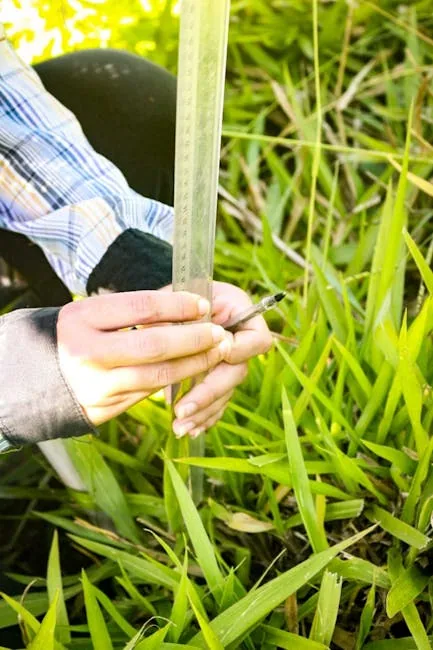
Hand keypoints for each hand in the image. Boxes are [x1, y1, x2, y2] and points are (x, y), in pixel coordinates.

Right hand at [57, 291, 231, 425]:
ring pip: (158, 375)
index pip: (142, 307)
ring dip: (194, 364)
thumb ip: (130, 312)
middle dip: (194, 339)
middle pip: (154, 345)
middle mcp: (87, 352)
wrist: (36, 378)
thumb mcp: (89, 314)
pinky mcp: (104, 409)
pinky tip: (193, 370)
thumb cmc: (73, 336)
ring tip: (216, 353)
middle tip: (219, 333)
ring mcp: (96, 384)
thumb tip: (187, 310)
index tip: (202, 304)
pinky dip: (176, 381)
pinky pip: (148, 392)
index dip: (178, 305)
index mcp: (82, 318)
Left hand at [171, 281, 272, 437]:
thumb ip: (183, 317)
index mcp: (240, 312)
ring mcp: (229, 362)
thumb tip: (194, 341)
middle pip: (237, 372)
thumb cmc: (170, 297)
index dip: (238, 350)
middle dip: (210, 393)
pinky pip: (217, 402)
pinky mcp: (216, 378)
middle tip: (182, 410)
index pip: (256, 338)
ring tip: (179, 428)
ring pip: (225, 392)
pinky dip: (204, 416)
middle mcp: (240, 340)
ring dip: (204, 412)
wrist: (163, 306)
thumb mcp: (173, 299)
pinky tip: (190, 430)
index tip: (213, 355)